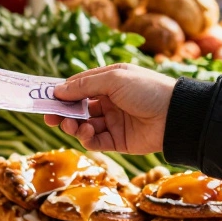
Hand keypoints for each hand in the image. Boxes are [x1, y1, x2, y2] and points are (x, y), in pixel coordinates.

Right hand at [42, 64, 177, 154]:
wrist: (175, 115)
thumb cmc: (146, 89)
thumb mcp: (113, 79)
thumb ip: (84, 85)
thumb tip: (58, 90)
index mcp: (109, 82)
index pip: (79, 87)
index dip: (63, 92)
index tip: (46, 98)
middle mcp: (110, 101)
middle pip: (79, 108)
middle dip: (63, 112)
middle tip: (49, 117)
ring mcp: (113, 121)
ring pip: (84, 125)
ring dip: (73, 125)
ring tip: (71, 125)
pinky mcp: (118, 141)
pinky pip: (95, 141)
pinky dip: (86, 138)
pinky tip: (85, 132)